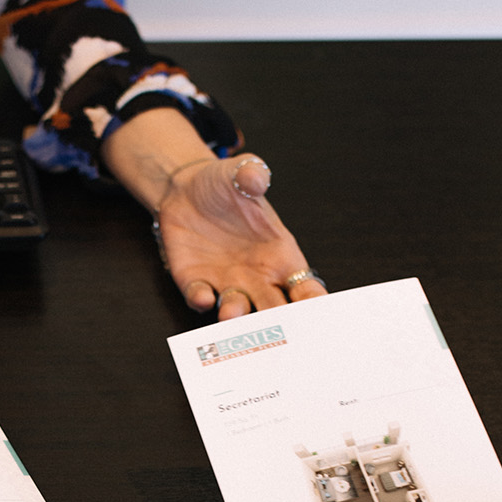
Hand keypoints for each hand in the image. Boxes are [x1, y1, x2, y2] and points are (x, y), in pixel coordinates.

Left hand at [102, 107, 323, 320]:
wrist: (184, 190)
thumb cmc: (224, 185)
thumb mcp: (240, 173)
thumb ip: (252, 174)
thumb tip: (256, 176)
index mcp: (280, 255)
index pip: (305, 287)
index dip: (313, 302)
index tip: (317, 312)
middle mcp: (257, 276)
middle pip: (273, 308)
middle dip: (276, 320)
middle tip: (277, 328)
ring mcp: (226, 282)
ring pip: (236, 309)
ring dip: (235, 314)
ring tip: (232, 313)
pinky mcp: (195, 281)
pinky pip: (199, 297)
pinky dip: (200, 299)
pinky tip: (202, 295)